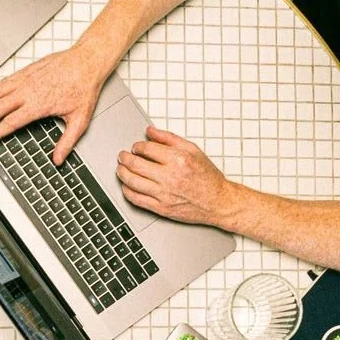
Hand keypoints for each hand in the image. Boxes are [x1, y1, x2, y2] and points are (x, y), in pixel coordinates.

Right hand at [0, 44, 111, 164]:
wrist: (86, 62)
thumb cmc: (84, 88)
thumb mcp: (79, 120)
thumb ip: (67, 142)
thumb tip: (59, 159)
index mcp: (38, 105)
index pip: (12, 122)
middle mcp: (28, 92)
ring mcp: (26, 80)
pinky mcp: (27, 71)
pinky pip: (5, 81)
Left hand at [117, 127, 242, 225]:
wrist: (218, 202)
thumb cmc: (208, 177)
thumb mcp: (193, 150)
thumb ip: (169, 139)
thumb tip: (150, 131)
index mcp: (178, 159)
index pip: (147, 149)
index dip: (137, 146)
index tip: (135, 147)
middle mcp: (170, 177)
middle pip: (136, 164)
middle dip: (124, 158)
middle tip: (122, 156)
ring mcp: (164, 194)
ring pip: (132, 182)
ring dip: (122, 174)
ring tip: (120, 169)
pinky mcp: (161, 208)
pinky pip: (137, 200)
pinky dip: (127, 192)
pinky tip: (126, 187)